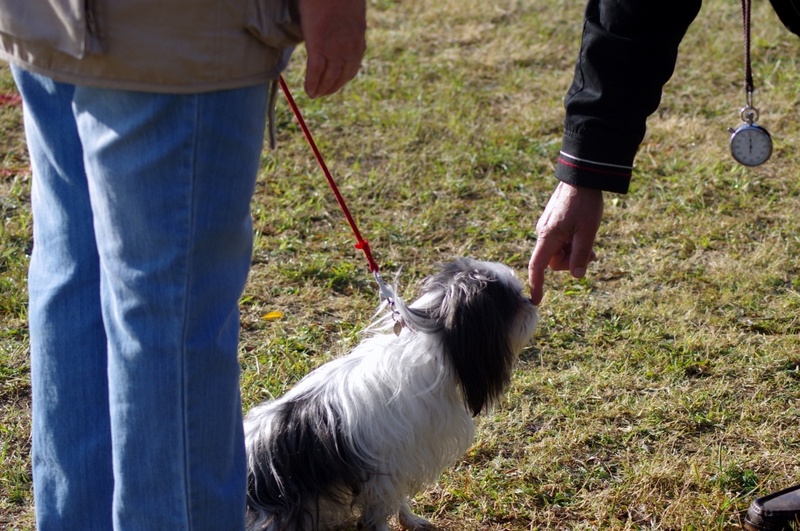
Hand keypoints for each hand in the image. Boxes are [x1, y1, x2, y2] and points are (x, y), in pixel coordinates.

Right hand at [297, 0, 366, 97]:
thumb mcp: (350, 14)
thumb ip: (346, 28)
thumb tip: (338, 33)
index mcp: (358, 43)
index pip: (351, 69)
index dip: (341, 80)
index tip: (334, 85)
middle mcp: (350, 50)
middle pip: (341, 77)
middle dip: (331, 87)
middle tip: (322, 93)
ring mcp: (335, 50)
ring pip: (328, 78)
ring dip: (320, 89)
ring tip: (313, 95)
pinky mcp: (319, 47)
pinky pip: (315, 72)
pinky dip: (311, 83)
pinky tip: (307, 90)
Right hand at [528, 182, 603, 304]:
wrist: (582, 176)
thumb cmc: (585, 203)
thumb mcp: (587, 232)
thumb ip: (580, 255)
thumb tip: (576, 276)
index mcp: (548, 237)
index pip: (537, 267)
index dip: (536, 284)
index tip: (536, 300)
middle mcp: (544, 233)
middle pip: (554, 261)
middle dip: (571, 262)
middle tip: (591, 254)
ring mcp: (548, 227)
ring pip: (559, 251)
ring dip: (574, 252)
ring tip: (590, 242)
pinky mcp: (554, 222)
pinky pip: (561, 241)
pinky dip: (572, 243)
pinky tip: (584, 233)